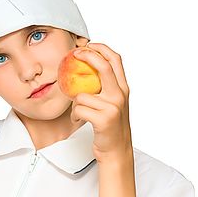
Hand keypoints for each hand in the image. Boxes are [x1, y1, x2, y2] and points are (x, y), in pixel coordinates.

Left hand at [70, 42, 132, 161]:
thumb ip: (104, 87)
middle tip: (75, 54)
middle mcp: (120, 95)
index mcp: (123, 89)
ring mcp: (113, 107)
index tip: (88, 45)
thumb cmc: (109, 126)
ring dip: (75, 103)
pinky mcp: (104, 119)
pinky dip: (74, 115)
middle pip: (104, 66)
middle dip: (88, 56)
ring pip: (82, 94)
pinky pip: (79, 109)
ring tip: (78, 112)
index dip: (101, 48)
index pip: (116, 60)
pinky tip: (78, 120)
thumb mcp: (112, 103)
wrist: (116, 151)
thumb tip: (84, 68)